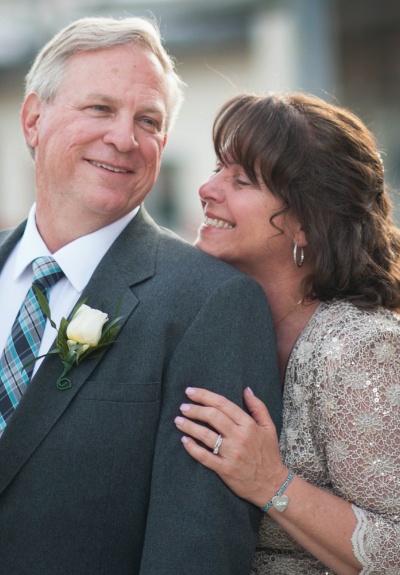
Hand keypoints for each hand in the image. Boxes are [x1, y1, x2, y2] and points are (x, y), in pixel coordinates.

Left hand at [174, 386, 288, 507]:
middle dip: (194, 409)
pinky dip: (192, 448)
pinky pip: (204, 457)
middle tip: (183, 407)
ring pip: (205, 435)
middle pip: (212, 416)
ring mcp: (231, 454)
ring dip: (189, 426)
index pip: (223, 404)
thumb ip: (258, 407)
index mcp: (248, 424)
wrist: (272, 484)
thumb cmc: (269, 454)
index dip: (204, 396)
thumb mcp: (269, 427)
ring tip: (178, 420)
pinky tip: (184, 440)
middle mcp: (239, 437)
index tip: (191, 391)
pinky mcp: (225, 469)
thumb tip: (246, 389)